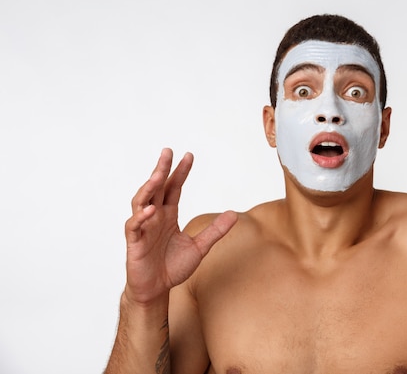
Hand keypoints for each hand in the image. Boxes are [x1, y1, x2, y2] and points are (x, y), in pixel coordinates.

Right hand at [124, 148, 237, 304]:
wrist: (156, 290)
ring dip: (148, 187)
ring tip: (158, 175)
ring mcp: (143, 228)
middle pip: (156, 188)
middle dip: (161, 170)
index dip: (180, 172)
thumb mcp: (199, 247)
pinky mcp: (134, 243)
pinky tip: (150, 210)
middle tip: (168, 152)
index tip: (188, 156)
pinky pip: (134, 226)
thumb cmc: (173, 267)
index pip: (173, 188)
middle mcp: (154, 217)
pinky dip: (141, 217)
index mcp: (168, 215)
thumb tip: (234, 214)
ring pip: (141, 201)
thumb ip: (215, 231)